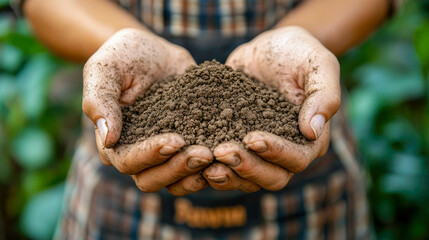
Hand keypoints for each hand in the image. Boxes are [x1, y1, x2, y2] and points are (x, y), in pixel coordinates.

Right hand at [83, 28, 212, 195]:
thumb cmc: (124, 55)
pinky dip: (211, 167)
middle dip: (177, 168)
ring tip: (217, 155)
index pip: (128, 161)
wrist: (155, 51)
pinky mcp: (187, 145)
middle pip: (151, 179)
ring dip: (195, 172)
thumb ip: (100, 100)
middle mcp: (139, 153)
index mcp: (115, 140)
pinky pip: (196, 168)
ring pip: (175, 180)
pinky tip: (228, 154)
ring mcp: (164, 152)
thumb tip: (108, 138)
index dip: (150, 155)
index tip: (175, 140)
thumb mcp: (106, 69)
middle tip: (204, 153)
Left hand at [203, 26, 339, 191]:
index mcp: (310, 140)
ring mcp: (259, 152)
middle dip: (246, 167)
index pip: (296, 159)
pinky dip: (211, 165)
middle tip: (221, 152)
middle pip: (271, 177)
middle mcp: (285, 152)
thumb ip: (323, 96)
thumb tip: (312, 131)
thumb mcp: (318, 65)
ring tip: (204, 161)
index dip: (276, 153)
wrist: (269, 49)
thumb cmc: (299, 53)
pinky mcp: (237, 144)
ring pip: (246, 178)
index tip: (252, 138)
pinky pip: (226, 166)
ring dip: (226, 174)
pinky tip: (192, 156)